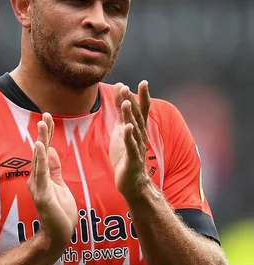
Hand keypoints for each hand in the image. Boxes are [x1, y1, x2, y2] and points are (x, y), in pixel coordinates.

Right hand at [28, 113, 77, 250]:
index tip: (48, 117)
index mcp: (43, 176)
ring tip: (42, 125)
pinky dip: (41, 160)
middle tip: (45, 115)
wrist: (58, 235)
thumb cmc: (59, 213)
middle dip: (44, 133)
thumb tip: (52, 150)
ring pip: (40, 160)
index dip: (47, 134)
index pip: (46, 151)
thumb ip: (54, 169)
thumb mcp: (60, 186)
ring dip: (41, 142)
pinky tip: (42, 147)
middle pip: (41, 152)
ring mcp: (39, 187)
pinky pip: (42, 175)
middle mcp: (37, 179)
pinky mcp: (43, 196)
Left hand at [109, 81, 150, 200]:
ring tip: (127, 102)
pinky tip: (127, 128)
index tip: (143, 82)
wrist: (132, 182)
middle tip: (128, 88)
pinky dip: (129, 137)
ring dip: (130, 116)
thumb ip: (122, 112)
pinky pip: (131, 146)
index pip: (142, 110)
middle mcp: (140, 136)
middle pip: (138, 117)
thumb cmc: (127, 155)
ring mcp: (137, 147)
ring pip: (134, 129)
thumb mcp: (121, 130)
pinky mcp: (132, 159)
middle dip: (134, 102)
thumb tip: (122, 91)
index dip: (143, 97)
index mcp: (138, 129)